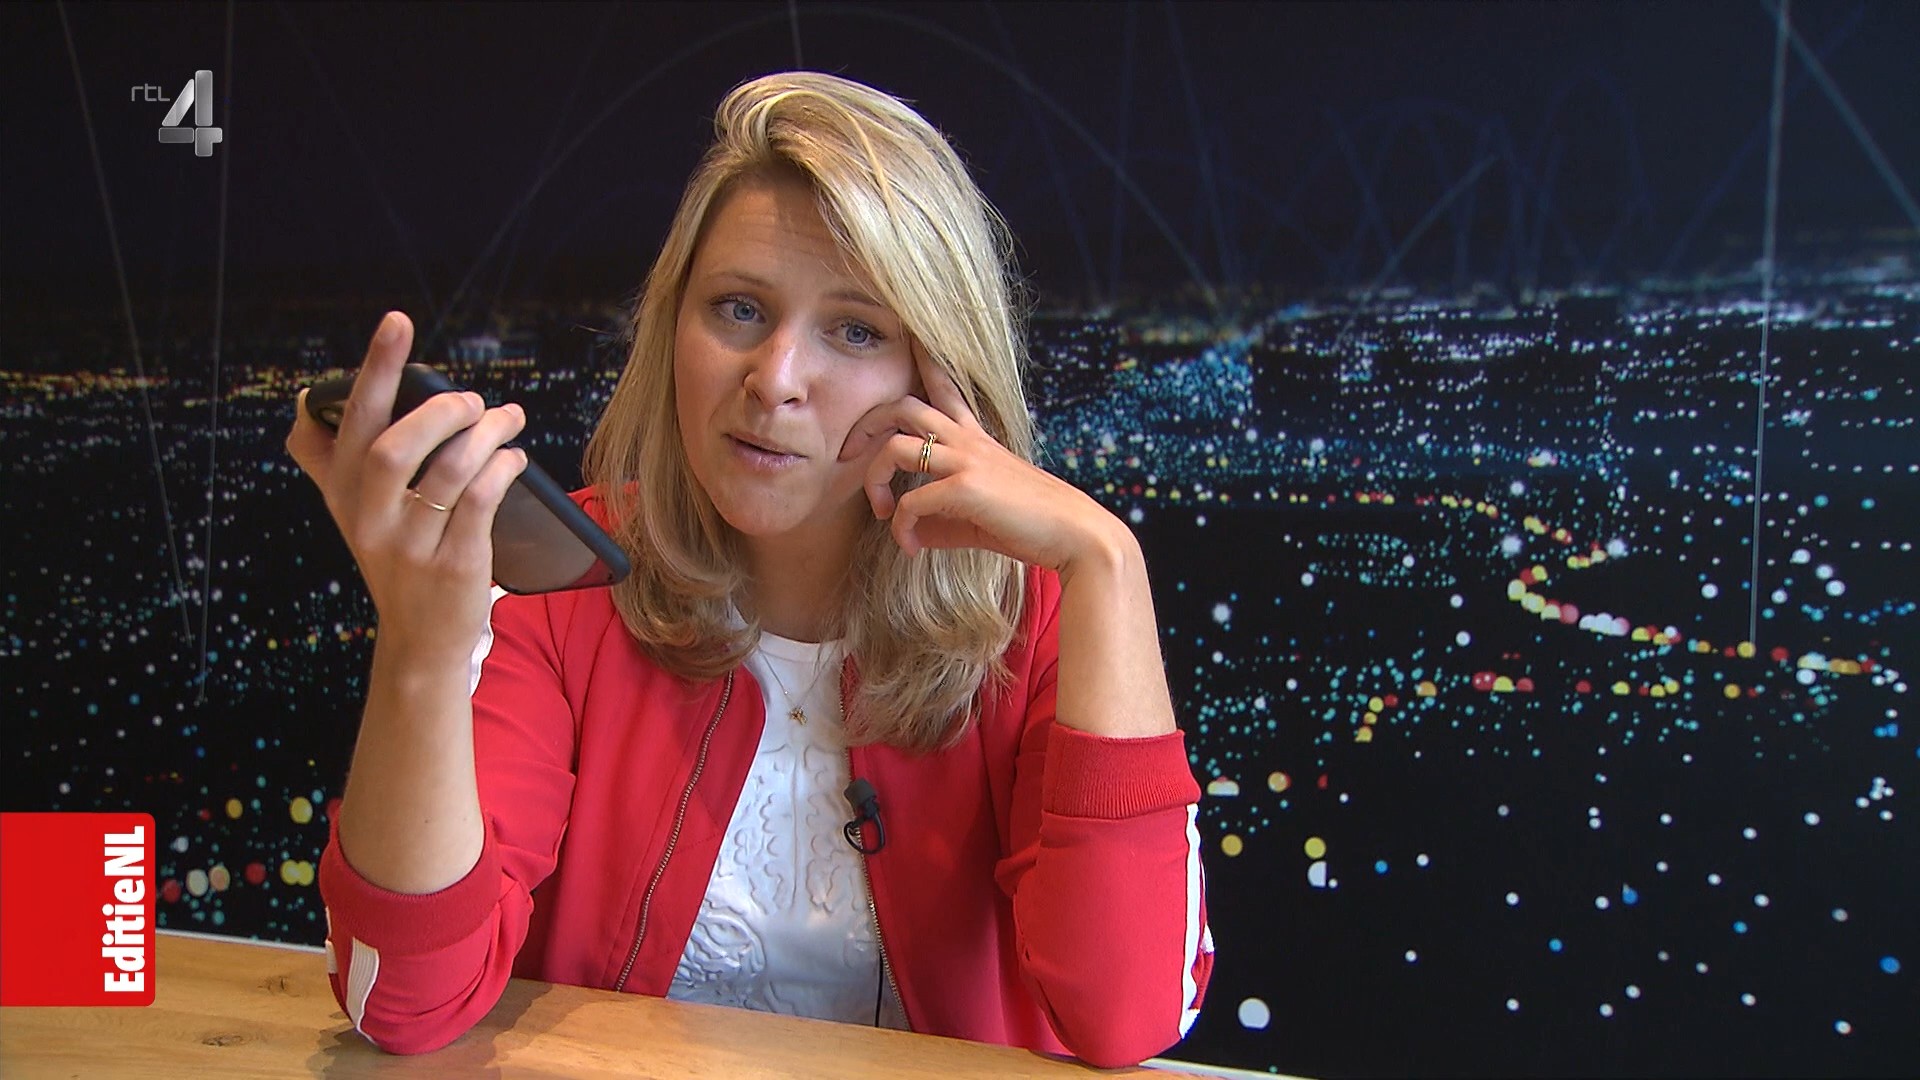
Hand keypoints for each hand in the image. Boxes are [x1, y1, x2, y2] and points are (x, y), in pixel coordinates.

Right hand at [285, 311, 528, 661]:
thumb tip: (305, 402)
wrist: (420, 641)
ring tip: (508, 420)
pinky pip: (479, 502)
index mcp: (343, 494)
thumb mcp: (355, 513)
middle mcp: (368, 519)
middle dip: (440, 410)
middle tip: (473, 401)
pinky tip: (514, 458)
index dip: (372, 369)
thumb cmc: (397, 560)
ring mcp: (410, 547)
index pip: (347, 422)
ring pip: (448, 472)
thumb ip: (330, 461)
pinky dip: (501, 470)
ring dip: (485, 436)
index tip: (397, 322)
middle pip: (393, 447)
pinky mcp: (453, 566)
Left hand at [840, 343, 1127, 576]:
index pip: (945, 385)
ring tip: (881, 510)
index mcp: (977, 439)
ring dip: (874, 479)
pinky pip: (910, 502)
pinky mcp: (964, 488)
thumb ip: (940, 521)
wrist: (1077, 537)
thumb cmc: (1033, 526)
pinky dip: (900, 526)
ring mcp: (966, 460)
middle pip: (903, 404)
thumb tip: (908, 535)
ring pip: (894, 446)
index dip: (923, 357)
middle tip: (850, 451)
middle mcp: (969, 441)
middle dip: (866, 422)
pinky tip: (910, 546)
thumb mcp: (978, 518)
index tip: (907, 334)